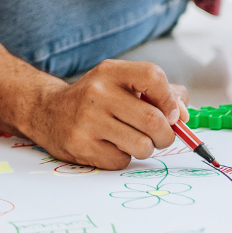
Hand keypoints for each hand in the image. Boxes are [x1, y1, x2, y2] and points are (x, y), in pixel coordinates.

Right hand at [24, 59, 184, 168]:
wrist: (47, 112)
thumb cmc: (96, 99)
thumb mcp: (122, 83)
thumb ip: (159, 93)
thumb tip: (184, 116)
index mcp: (110, 72)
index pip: (152, 76)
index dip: (170, 99)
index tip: (172, 114)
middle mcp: (97, 93)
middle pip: (154, 120)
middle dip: (166, 135)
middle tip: (159, 136)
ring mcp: (87, 121)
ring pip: (142, 145)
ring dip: (146, 148)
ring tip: (131, 140)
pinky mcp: (81, 146)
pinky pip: (122, 161)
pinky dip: (123, 158)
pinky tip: (109, 146)